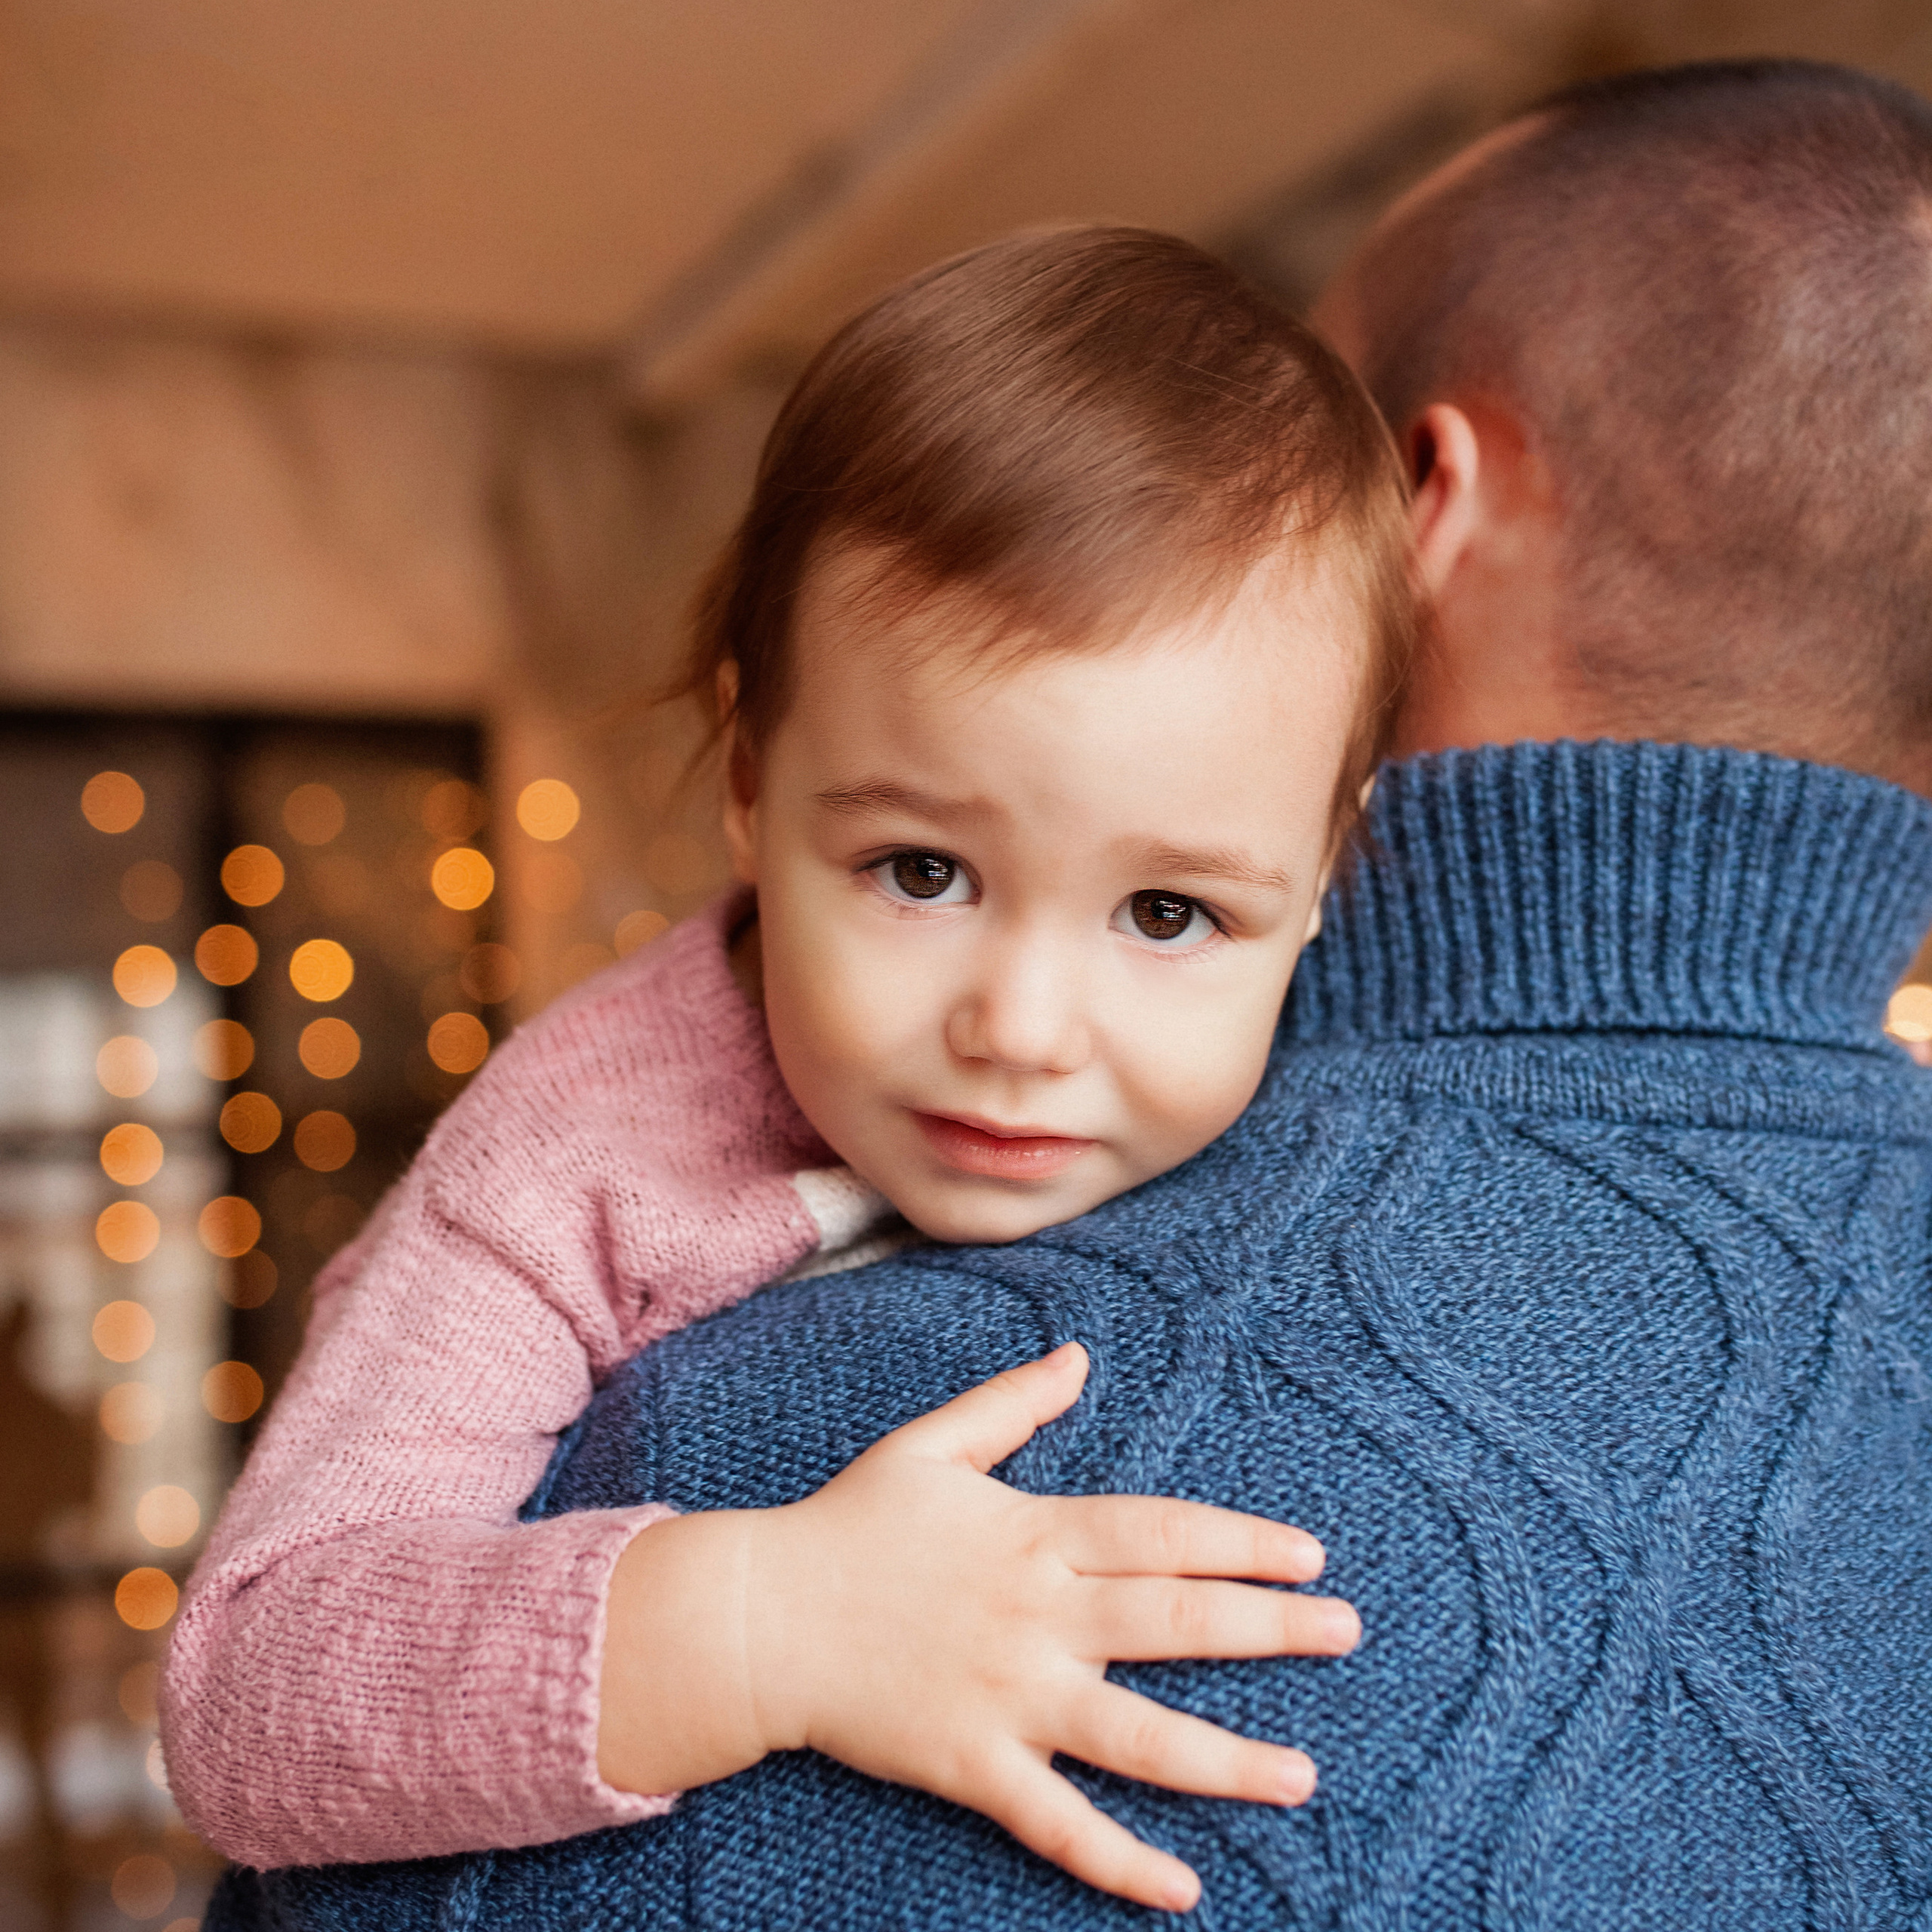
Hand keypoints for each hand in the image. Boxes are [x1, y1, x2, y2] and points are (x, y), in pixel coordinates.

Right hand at [599, 1343, 1358, 1913]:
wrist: (762, 1617)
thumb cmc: (850, 1524)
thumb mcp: (930, 1445)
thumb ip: (1012, 1403)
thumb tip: (1079, 1358)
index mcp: (1034, 1534)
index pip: (1164, 1534)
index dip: (1242, 1543)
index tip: (1308, 1556)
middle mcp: (1038, 1615)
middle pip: (1176, 1620)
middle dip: (1270, 1629)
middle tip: (1348, 1633)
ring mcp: (1010, 1696)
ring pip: (1139, 1734)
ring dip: (1228, 1759)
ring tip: (1303, 1777)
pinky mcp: (974, 1765)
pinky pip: (1060, 1822)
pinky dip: (1122, 1860)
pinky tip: (1185, 1888)